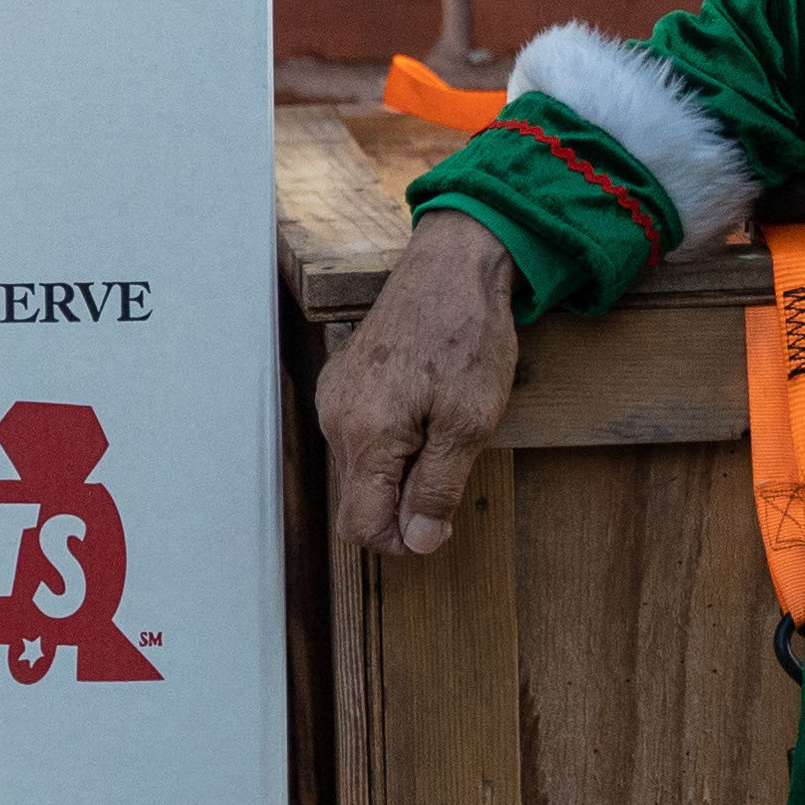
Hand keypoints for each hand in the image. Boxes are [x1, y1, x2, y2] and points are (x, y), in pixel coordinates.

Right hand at [315, 215, 520, 558]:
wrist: (452, 262)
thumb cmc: (466, 336)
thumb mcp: (470, 421)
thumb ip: (439, 487)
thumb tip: (417, 542)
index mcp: (366, 435)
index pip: (360, 526)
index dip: (401, 540)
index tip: (440, 521)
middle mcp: (335, 418)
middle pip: (360, 496)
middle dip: (404, 497)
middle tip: (454, 457)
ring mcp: (333, 395)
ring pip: (361, 465)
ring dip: (400, 466)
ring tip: (442, 424)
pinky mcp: (341, 378)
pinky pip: (360, 432)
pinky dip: (391, 438)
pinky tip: (424, 405)